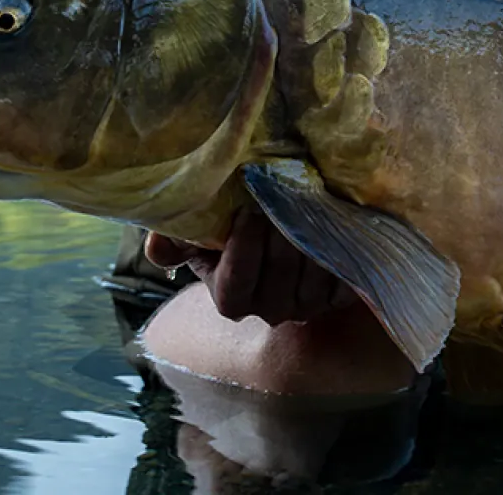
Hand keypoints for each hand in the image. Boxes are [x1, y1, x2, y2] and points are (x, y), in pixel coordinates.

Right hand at [144, 208, 360, 324]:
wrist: (279, 232)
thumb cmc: (232, 230)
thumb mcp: (197, 231)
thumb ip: (173, 238)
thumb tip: (157, 246)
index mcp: (231, 299)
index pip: (236, 284)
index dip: (244, 250)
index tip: (249, 211)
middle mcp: (271, 310)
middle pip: (280, 272)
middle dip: (282, 230)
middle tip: (285, 192)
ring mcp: (308, 307)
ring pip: (313, 274)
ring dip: (313, 234)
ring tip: (310, 198)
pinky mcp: (338, 297)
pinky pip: (344, 277)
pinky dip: (341, 249)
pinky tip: (333, 219)